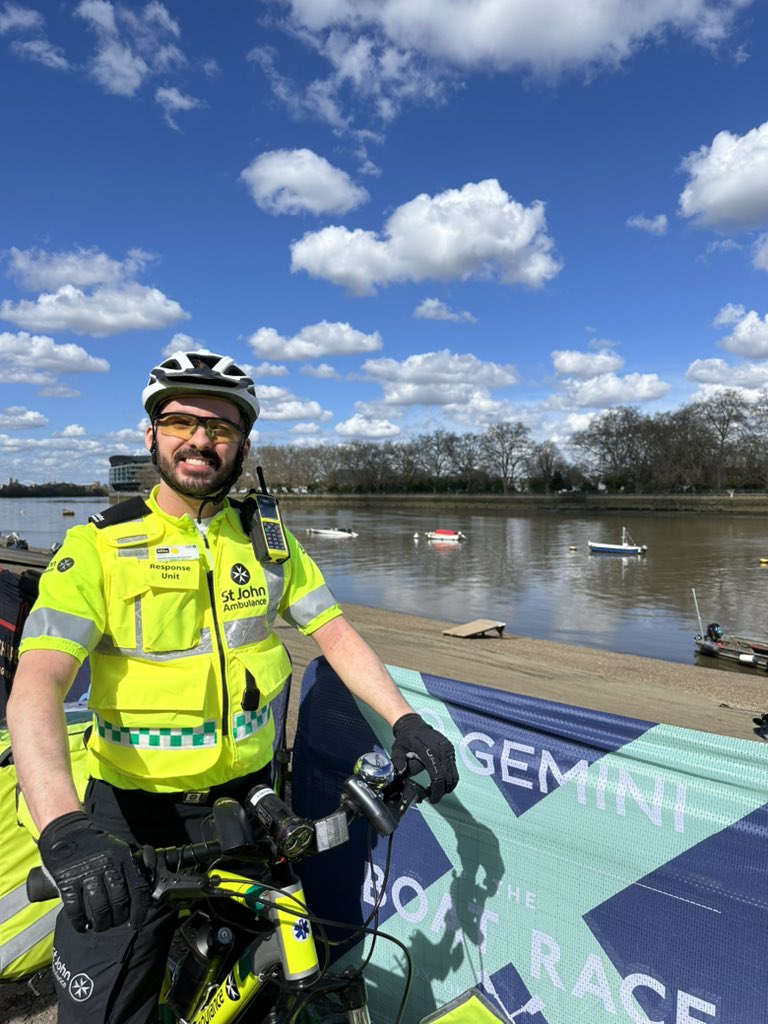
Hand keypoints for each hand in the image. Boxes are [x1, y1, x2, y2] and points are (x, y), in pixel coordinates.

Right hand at [38, 811, 149, 931]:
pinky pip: (75, 909)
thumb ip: (133, 864)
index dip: (139, 910)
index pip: (137, 888)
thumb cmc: (96, 845)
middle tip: (115, 922)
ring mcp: (85, 873)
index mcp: (122, 857)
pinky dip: (80, 922)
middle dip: (118, 918)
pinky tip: (83, 925)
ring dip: (101, 923)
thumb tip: (147, 886)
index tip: (136, 923)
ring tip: (100, 926)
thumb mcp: (119, 848)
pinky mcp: (67, 881)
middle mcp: (106, 864)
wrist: (67, 832)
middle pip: (118, 901)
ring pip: (99, 908)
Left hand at [391, 713, 458, 803]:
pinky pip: (453, 767)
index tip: (433, 799)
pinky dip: (449, 777)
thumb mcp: (397, 750)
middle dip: (442, 791)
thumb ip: (398, 762)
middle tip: (434, 797)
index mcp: (429, 752)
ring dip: (447, 785)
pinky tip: (440, 780)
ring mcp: (448, 749)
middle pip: (449, 778)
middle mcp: (442, 750)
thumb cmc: (405, 739)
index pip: (438, 776)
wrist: (413, 724)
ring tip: (437, 790)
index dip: (437, 791)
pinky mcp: (450, 749)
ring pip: (454, 774)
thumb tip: (402, 773)